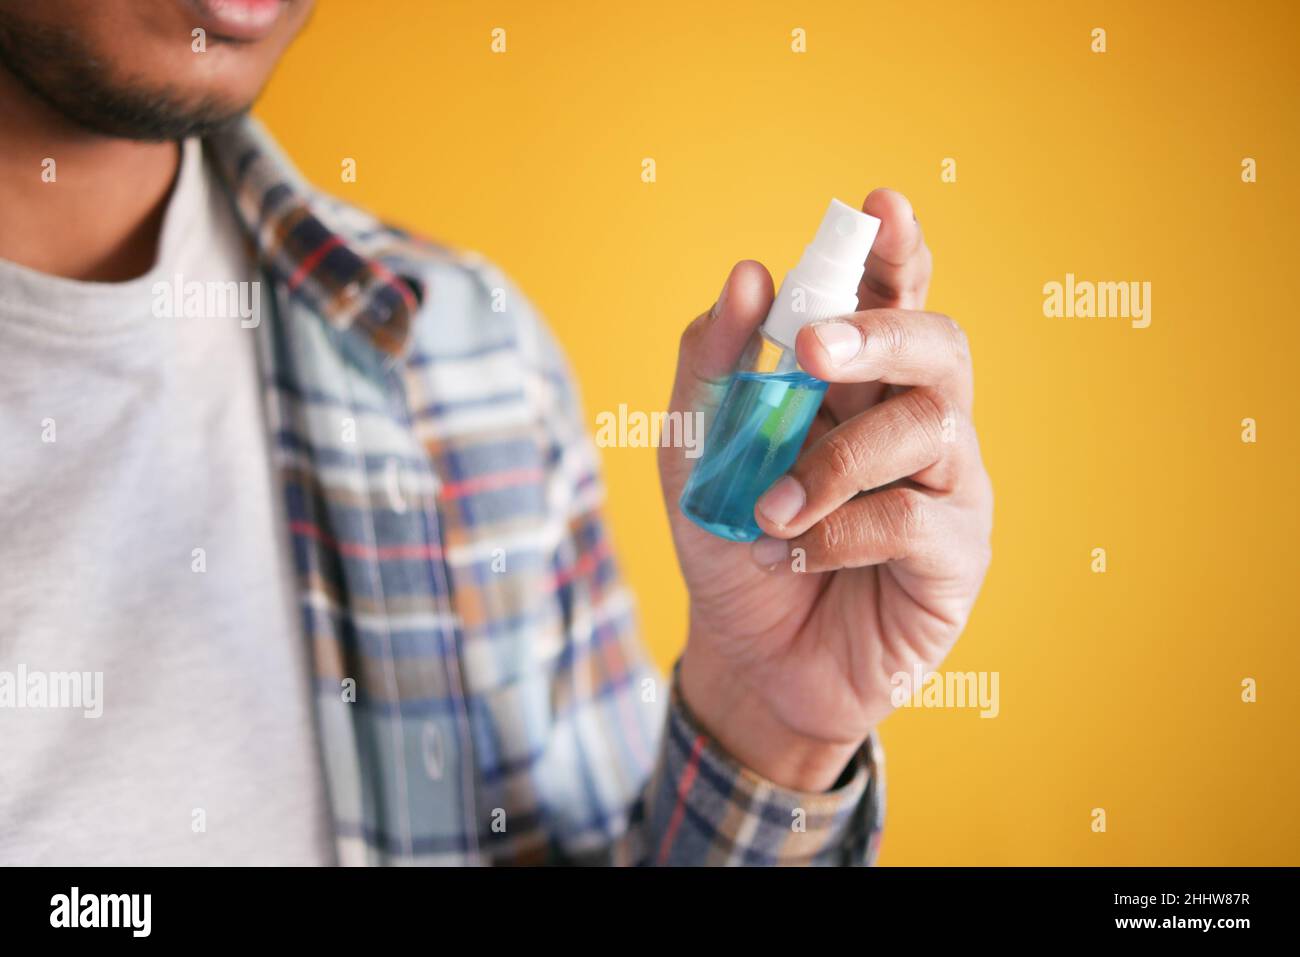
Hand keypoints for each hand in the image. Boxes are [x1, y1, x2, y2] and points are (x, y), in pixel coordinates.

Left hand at [659, 189, 992, 791]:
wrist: (750, 657)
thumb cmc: (730, 542)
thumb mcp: (693, 451)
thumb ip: (713, 365)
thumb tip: (750, 274)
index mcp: (853, 382)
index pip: (889, 298)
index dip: (895, 250)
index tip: (881, 206)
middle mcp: (910, 419)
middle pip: (938, 343)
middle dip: (882, 332)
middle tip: (816, 349)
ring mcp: (943, 484)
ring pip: (931, 425)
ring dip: (838, 461)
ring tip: (768, 509)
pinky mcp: (957, 553)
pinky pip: (914, 520)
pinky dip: (840, 533)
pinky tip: (790, 556)